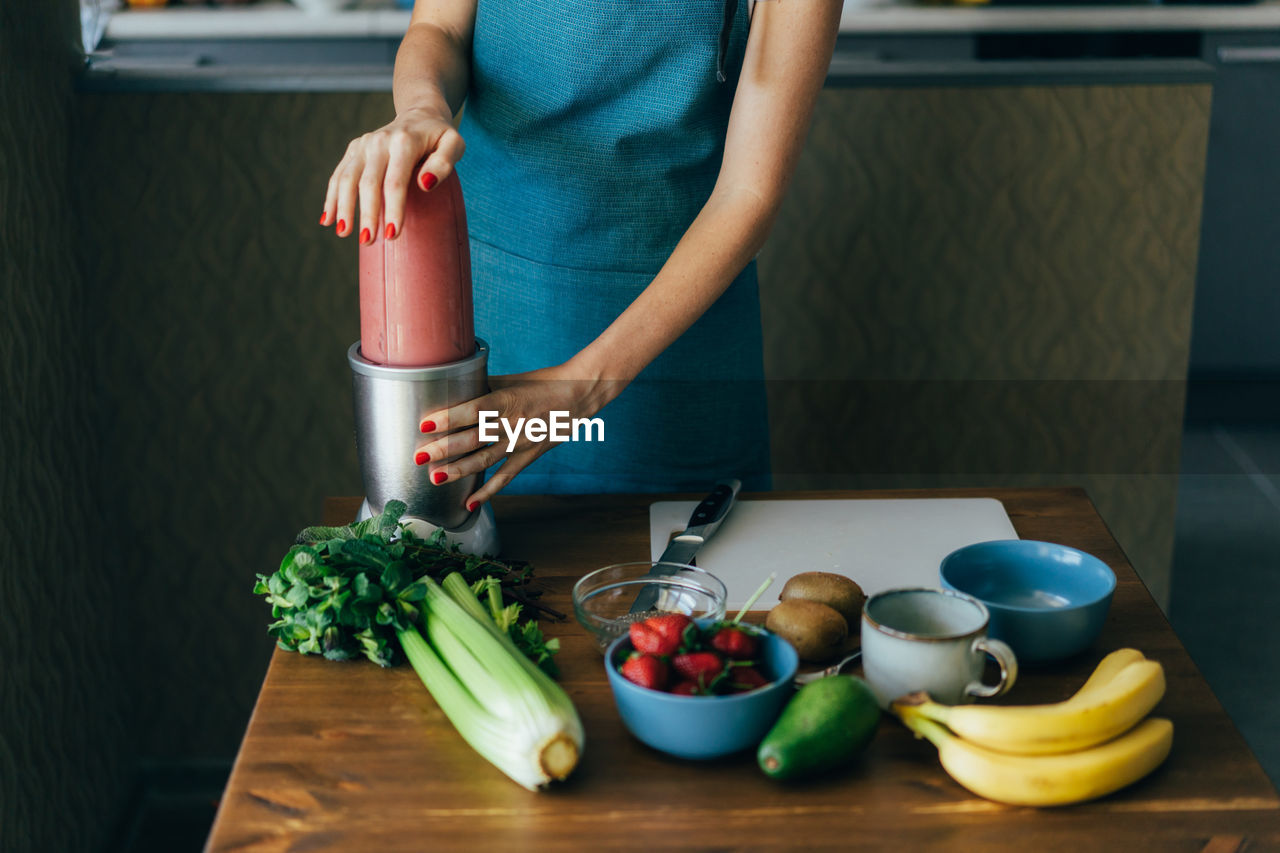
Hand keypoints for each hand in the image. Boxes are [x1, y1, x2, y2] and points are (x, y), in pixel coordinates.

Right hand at [320, 107, 465, 243]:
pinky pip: (339, 175)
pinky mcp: (354, 150)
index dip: (393, 209)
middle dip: (367, 213)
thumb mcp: (454, 145)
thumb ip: (444, 163)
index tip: (393, 235)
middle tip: (368, 240)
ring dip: (343, 207)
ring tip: (343, 233)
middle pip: (368, 182)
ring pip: (347, 178)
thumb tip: (425, 184)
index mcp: (404, 142)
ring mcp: (363, 145)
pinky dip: (332, 197)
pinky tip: (328, 219)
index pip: (396, 181)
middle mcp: (379, 141)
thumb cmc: (440, 137)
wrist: (419, 114)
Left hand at [413, 364, 626, 508]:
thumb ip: (483, 387)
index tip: (426, 425)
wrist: (579, 395)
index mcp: (508, 399)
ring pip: (485, 460)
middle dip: (444, 449)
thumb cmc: (543, 382)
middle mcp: (513, 423)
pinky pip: (505, 477)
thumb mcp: (511, 379)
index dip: (449, 418)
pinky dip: (488, 492)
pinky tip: (469, 504)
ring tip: (435, 478)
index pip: (474, 409)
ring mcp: (522, 443)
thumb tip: (453, 389)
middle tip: (419, 457)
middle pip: (474, 439)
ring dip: (459, 471)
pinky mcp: (529, 456)